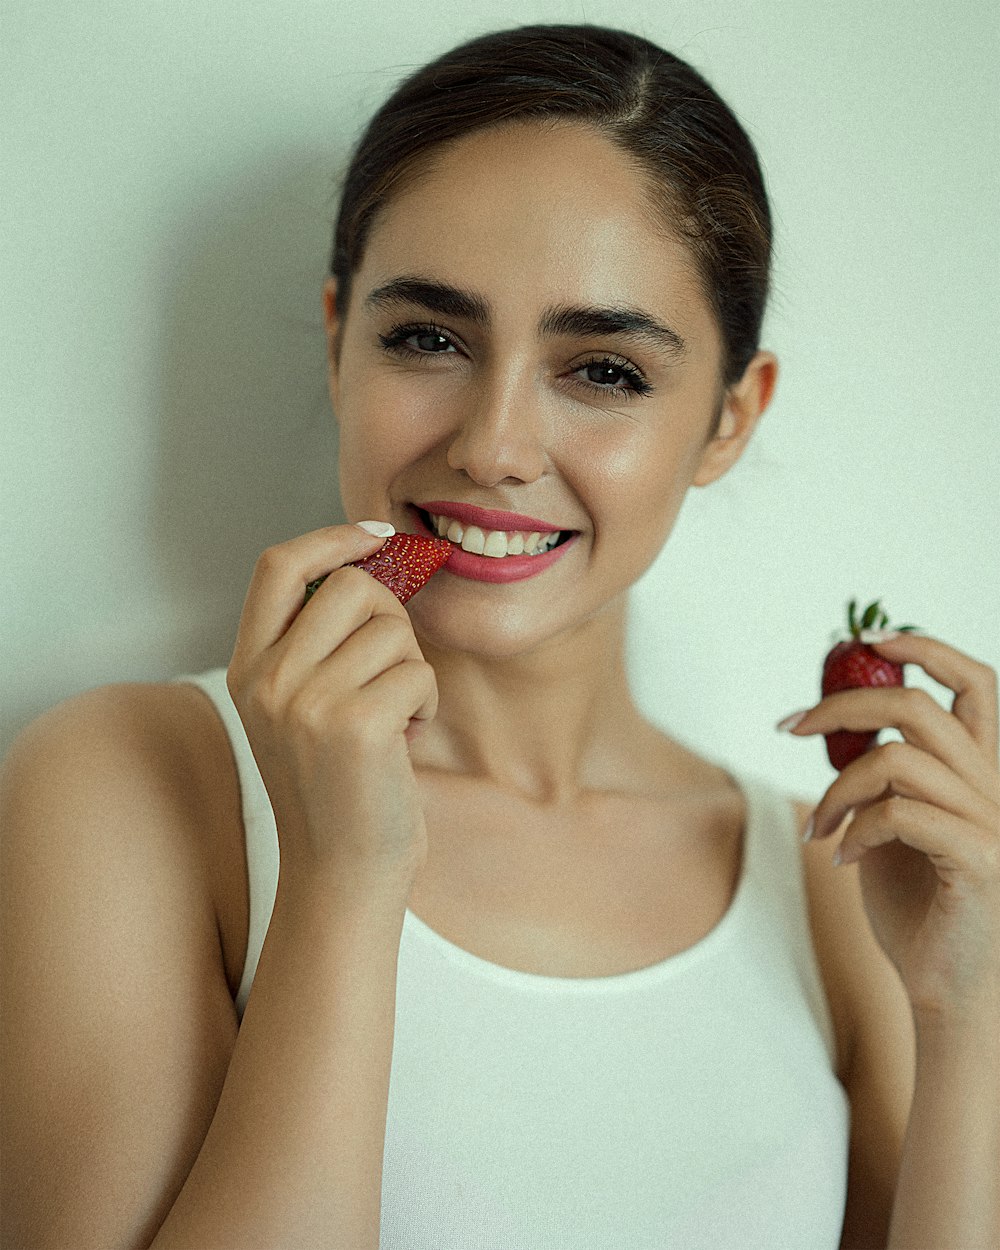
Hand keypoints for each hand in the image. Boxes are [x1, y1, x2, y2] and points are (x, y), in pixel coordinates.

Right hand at [227, 524, 437, 880]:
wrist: (342, 874)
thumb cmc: (339, 786)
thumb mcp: (302, 707)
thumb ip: (317, 641)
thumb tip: (374, 560)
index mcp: (247, 669)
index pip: (278, 565)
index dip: (332, 538)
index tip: (378, 538)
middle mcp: (266, 681)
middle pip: (353, 586)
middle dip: (394, 618)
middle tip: (395, 668)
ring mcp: (306, 703)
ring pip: (393, 629)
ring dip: (413, 668)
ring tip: (396, 716)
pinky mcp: (355, 727)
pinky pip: (417, 671)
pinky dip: (427, 700)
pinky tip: (406, 740)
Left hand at [788, 633, 998, 1020]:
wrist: (947, 990)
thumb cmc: (914, 905)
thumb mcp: (888, 822)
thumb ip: (877, 770)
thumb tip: (832, 720)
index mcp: (982, 770)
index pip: (974, 681)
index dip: (924, 645)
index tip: (865, 639)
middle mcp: (996, 787)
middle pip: (917, 705)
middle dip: (842, 706)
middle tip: (790, 727)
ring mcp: (993, 824)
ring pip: (896, 760)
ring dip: (837, 789)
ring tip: (818, 825)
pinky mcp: (979, 862)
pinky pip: (899, 815)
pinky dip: (855, 829)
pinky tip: (840, 857)